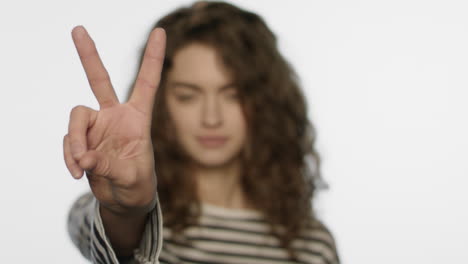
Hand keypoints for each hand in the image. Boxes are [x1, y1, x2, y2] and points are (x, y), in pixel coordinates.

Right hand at [63, 26, 165, 215]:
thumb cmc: (138, 187)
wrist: (124, 201)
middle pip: (99, 80)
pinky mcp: (82, 140)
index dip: (152, 58)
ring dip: (75, 142)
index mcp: (138, 118)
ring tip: (81, 165)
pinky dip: (69, 156)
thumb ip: (110, 166)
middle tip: (77, 28)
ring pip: (76, 119)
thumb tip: (84, 157)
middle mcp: (116, 116)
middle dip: (88, 55)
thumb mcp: (132, 178)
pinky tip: (78, 172)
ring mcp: (97, 127)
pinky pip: (69, 142)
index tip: (160, 31)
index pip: (147, 83)